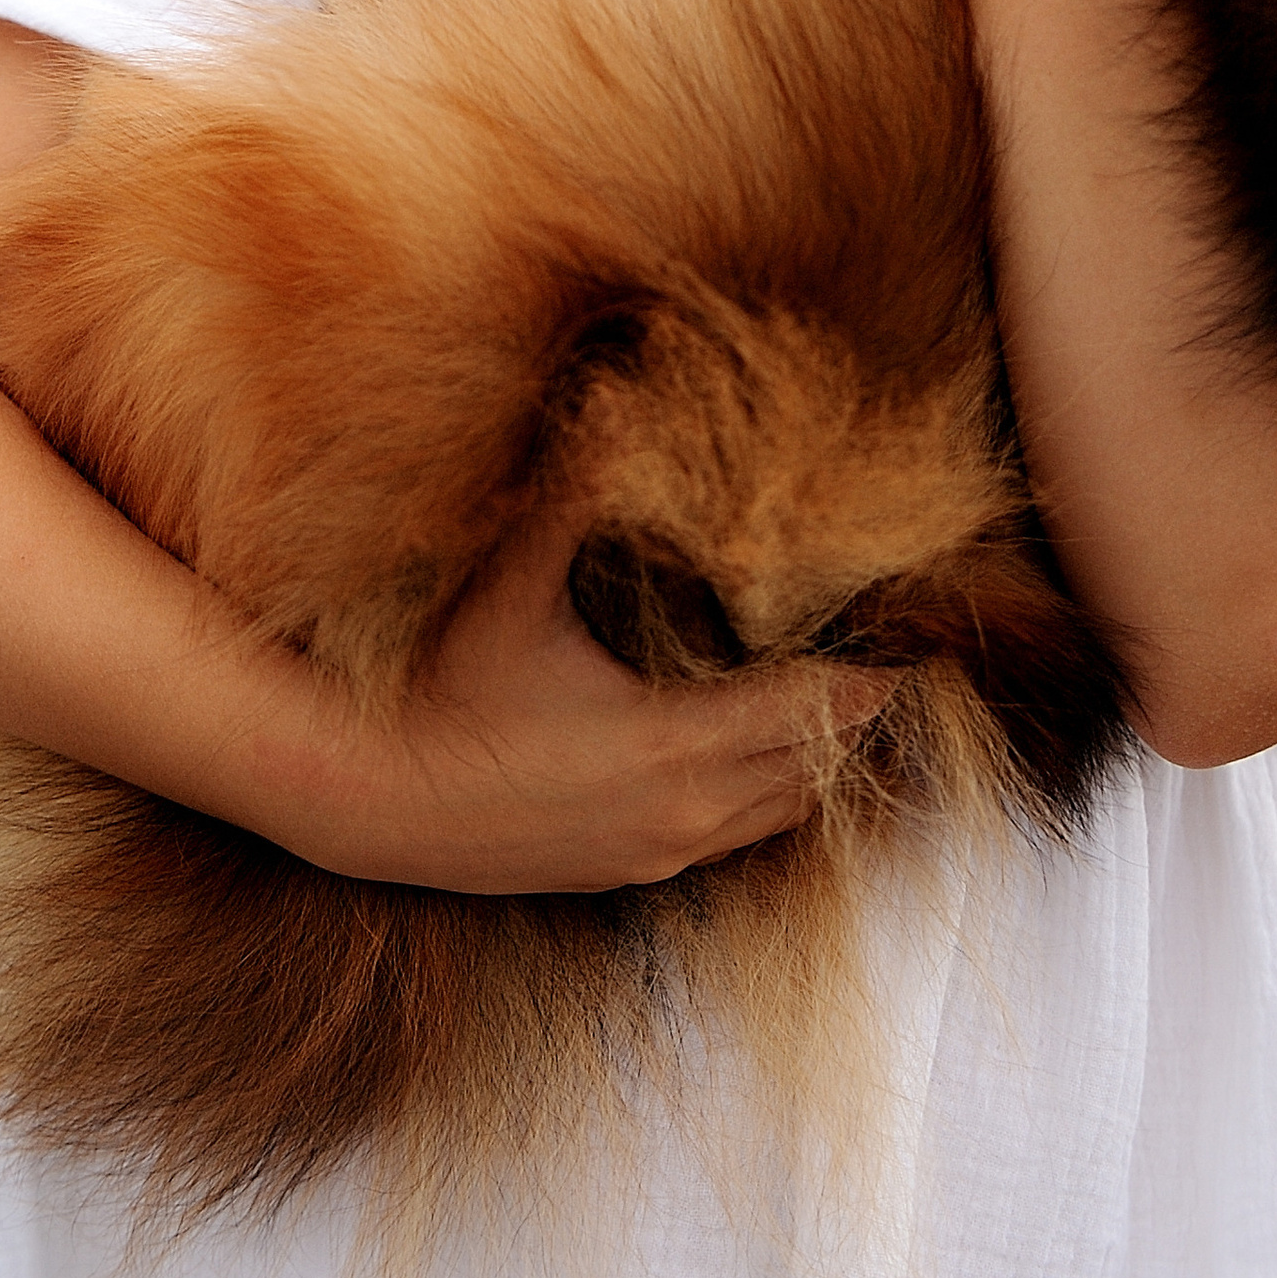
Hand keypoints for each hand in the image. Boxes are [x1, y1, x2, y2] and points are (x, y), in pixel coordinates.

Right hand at [294, 495, 892, 893]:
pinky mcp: (626, 873)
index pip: (810, 713)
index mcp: (669, 743)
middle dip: (856, 717)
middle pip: (813, 769)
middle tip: (894, 658)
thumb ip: (572, 494)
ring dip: (815, 761)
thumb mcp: (510, 588)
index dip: (869, 677)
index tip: (917, 642)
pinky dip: (767, 796)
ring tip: (845, 700)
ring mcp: (653, 853)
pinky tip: (763, 753)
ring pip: (778, 814)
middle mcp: (679, 812)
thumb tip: (614, 404)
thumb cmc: (435, 689)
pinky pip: (733, 839)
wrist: (359, 799)